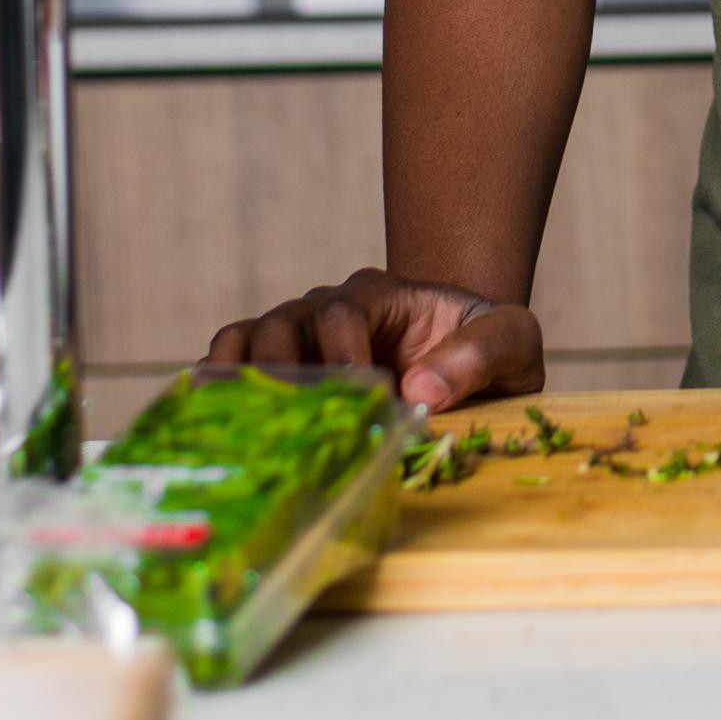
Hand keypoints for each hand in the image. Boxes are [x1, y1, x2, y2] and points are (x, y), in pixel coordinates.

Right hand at [198, 267, 544, 415]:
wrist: (465, 355)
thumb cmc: (487, 346)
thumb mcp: (512, 342)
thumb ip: (480, 355)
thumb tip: (420, 391)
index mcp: (383, 295)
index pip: (343, 314)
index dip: (341, 357)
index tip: (357, 403)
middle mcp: (330, 308)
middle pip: (283, 323)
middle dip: (282, 371)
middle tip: (287, 423)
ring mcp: (298, 335)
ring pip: (247, 340)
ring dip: (237, 379)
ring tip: (231, 423)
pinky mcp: (281, 368)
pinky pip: (233, 363)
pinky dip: (216, 386)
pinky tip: (208, 423)